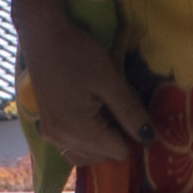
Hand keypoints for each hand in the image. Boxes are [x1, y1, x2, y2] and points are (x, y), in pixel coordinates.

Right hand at [13, 0, 152, 170]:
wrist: (42, 35)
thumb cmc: (78, 54)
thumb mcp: (110, 80)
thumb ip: (130, 112)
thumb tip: (149, 138)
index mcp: (80, 130)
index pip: (118, 152)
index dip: (132, 136)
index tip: (136, 115)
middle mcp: (61, 139)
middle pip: (101, 157)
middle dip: (116, 139)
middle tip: (120, 110)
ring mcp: (50, 135)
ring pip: (84, 155)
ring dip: (100, 143)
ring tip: (106, 114)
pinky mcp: (45, 126)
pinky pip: (69, 147)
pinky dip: (84, 140)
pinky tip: (90, 117)